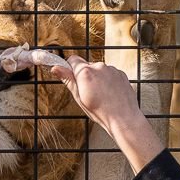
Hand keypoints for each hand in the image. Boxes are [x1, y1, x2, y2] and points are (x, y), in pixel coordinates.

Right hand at [48, 58, 164, 174]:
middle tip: (88, 93)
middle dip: (85, 76)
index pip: (73, 60)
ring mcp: (112, 69)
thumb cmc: (101, 112)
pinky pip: (110, 73)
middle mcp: (99, 66)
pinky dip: (108, 81)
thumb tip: (55, 68)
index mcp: (85, 72)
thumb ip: (68, 80)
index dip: (70, 69)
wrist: (124, 119)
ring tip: (101, 96)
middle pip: (86, 65)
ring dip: (97, 79)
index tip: (72, 78)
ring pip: (99, 70)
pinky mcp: (121, 73)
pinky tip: (110, 94)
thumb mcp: (79, 98)